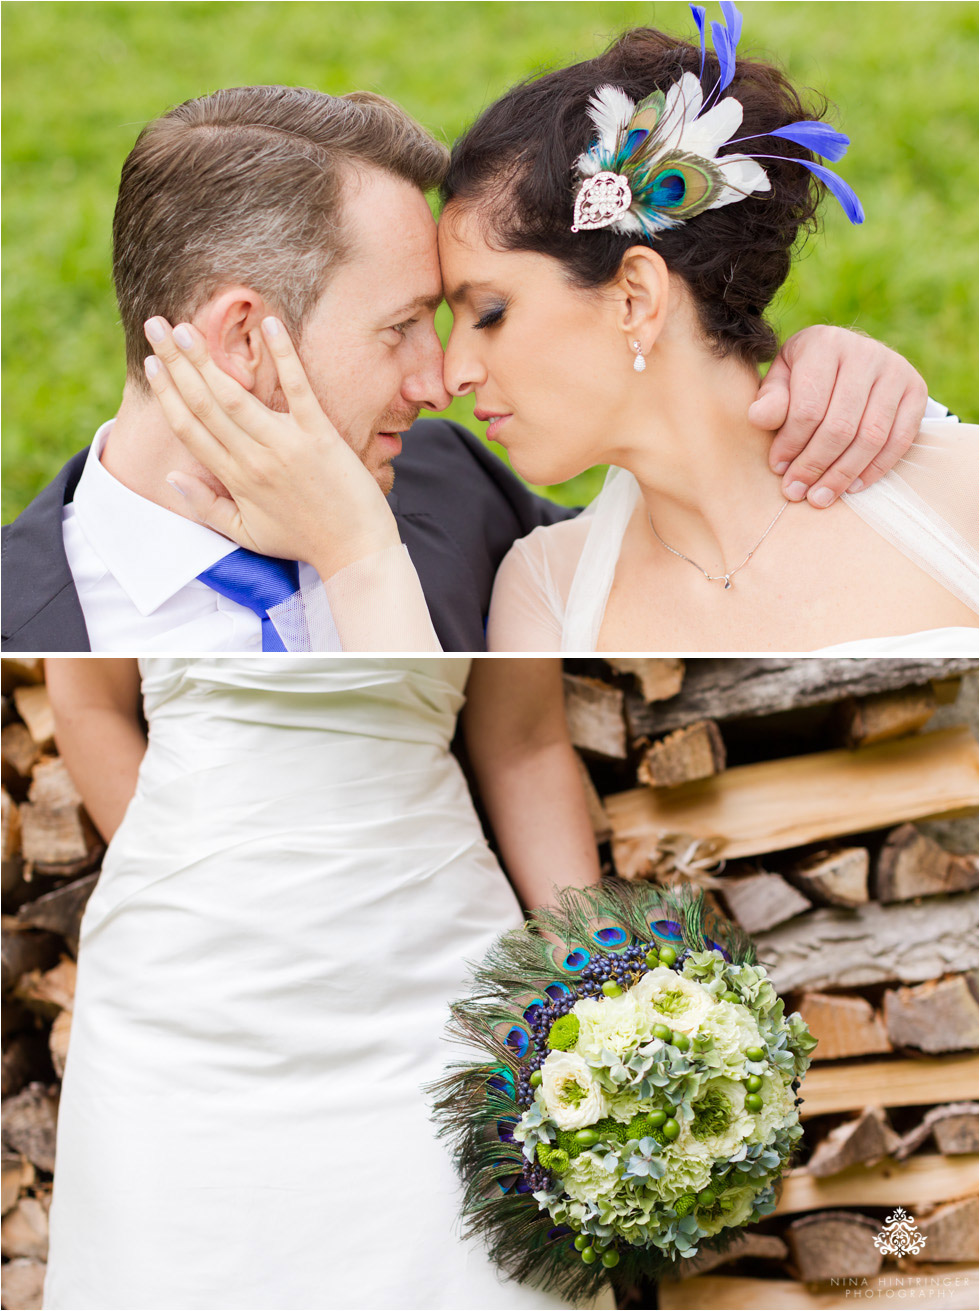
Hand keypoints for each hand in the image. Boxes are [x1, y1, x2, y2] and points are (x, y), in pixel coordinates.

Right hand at [142, 316, 399, 577]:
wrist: (355, 551)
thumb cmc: (303, 541)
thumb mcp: (246, 534)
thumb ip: (207, 506)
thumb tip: (172, 476)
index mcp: (235, 480)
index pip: (190, 429)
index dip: (167, 393)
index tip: (151, 364)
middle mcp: (255, 459)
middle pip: (204, 404)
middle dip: (176, 364)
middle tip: (155, 326)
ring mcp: (287, 445)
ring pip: (236, 396)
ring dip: (207, 359)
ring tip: (185, 327)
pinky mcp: (320, 435)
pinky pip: (298, 389)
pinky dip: (284, 356)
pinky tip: (269, 324)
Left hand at [747, 326, 927, 506]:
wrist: (849, 357)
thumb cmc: (805, 376)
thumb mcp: (781, 380)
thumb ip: (770, 400)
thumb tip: (758, 418)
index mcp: (824, 344)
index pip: (808, 407)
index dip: (791, 444)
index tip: (778, 469)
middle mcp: (864, 352)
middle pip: (840, 425)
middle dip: (815, 465)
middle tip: (797, 492)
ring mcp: (895, 370)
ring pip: (871, 436)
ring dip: (843, 474)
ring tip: (821, 497)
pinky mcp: (916, 389)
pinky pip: (900, 439)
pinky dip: (875, 469)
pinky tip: (851, 487)